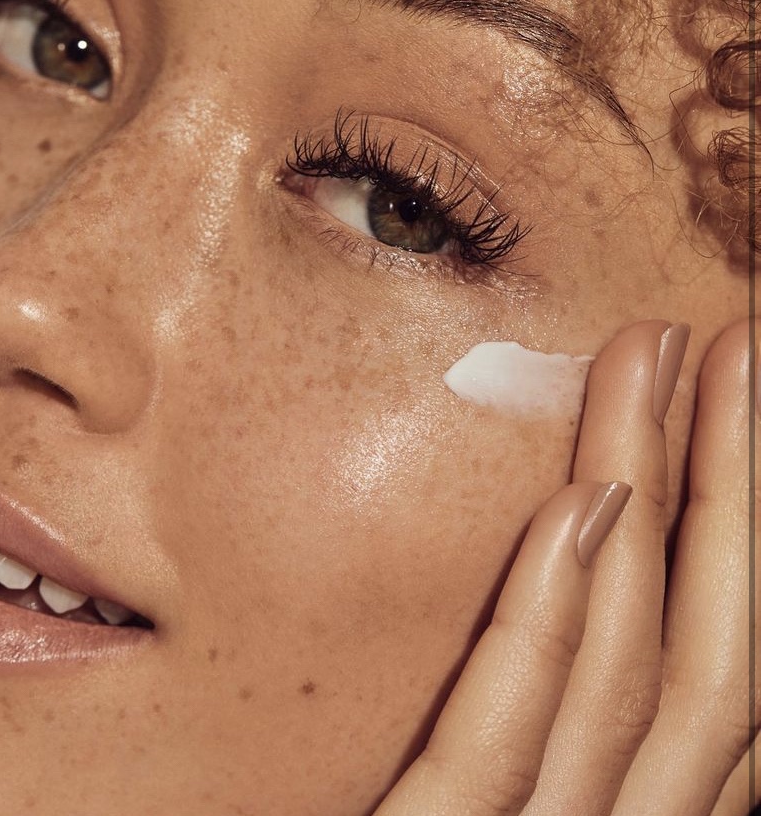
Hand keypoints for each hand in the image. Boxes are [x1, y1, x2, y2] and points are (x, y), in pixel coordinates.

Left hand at [372, 320, 756, 815]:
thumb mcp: (495, 777)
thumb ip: (545, 706)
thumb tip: (597, 553)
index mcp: (620, 807)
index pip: (708, 658)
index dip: (743, 523)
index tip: (734, 395)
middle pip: (695, 646)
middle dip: (730, 485)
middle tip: (730, 346)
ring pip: (623, 674)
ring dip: (651, 502)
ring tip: (657, 367)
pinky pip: (499, 743)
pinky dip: (548, 624)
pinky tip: (580, 508)